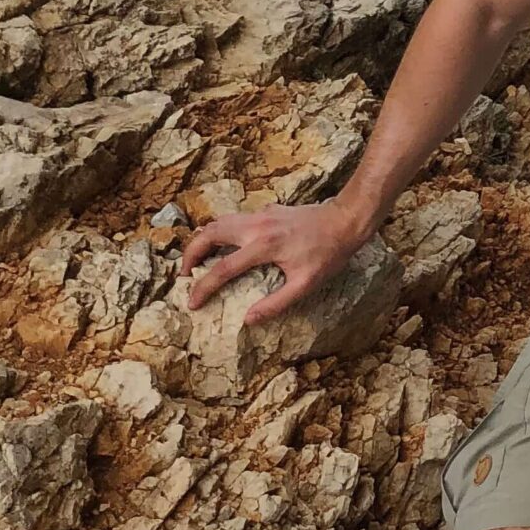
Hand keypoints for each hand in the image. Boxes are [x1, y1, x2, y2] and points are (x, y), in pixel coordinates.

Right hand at [179, 193, 374, 327]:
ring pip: (218, 221)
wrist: (345, 220)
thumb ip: (275, 303)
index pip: (223, 269)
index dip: (203, 287)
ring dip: (202, 240)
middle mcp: (256, 226)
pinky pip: (233, 218)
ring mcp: (260, 214)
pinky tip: (224, 246)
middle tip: (184, 276)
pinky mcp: (266, 210)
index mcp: (264, 246)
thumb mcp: (306, 285)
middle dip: (190, 254)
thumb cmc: (328, 254)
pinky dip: (219, 231)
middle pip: (209, 233)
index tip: (191, 303)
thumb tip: (248, 319)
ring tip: (197, 261)